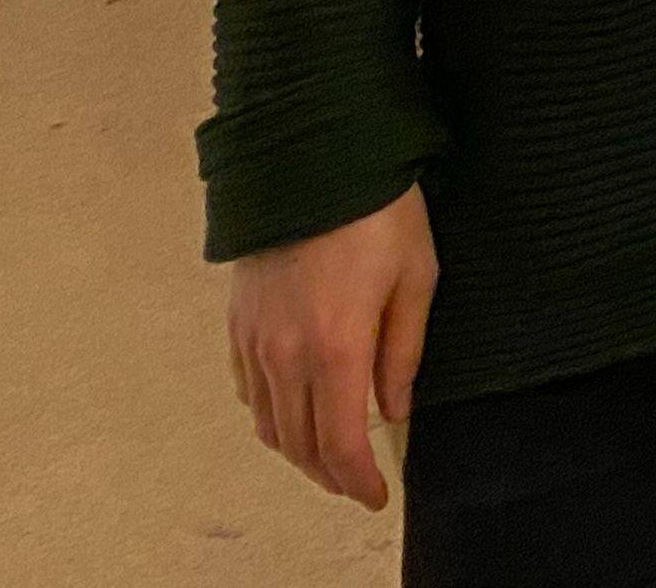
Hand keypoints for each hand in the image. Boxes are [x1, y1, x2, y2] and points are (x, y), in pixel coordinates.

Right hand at [229, 186, 435, 509]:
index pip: (341, 443)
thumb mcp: (416, 277)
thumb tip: (395, 410)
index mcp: (336, 349)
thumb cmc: (379, 211)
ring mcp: (255, 340)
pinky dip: (270, 414)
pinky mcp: (239, 323)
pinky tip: (292, 410)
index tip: (376, 496)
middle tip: (357, 483)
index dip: (357, 481)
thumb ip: (403, 352)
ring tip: (328, 456)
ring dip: (298, 450)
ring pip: (269, 424)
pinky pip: (248, 389)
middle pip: (301, 443)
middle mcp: (286, 355)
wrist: (313, 160)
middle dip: (330, 474)